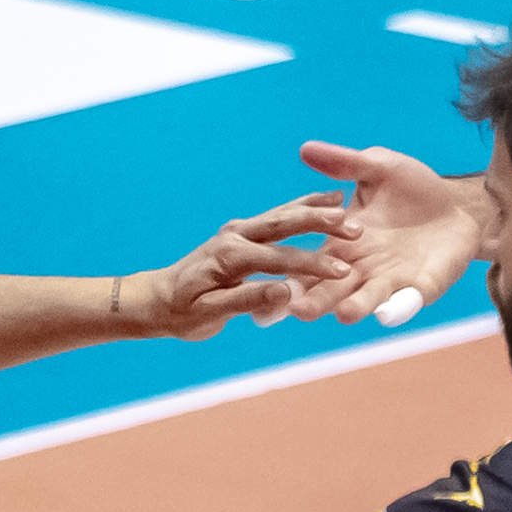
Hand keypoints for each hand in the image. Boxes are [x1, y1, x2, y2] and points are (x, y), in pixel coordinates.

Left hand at [125, 191, 356, 337]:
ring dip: (315, 208)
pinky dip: (303, 205)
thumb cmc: (183, 312)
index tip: (343, 272)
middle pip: (285, 224)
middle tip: (354, 227)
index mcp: (230, 256)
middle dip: (321, 224)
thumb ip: (249, 300)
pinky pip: (278, 215)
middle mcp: (235, 235)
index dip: (313, 265)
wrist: (158, 299)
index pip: (280, 259)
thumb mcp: (211, 314)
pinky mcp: (243, 232)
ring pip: (283, 213)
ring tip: (346, 202)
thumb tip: (287, 293)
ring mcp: (239, 230)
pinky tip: (326, 198)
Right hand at [296, 140, 492, 325]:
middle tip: (297, 310)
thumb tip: (307, 149)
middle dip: (316, 300)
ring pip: (366, 299)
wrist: (459, 205)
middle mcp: (360, 267)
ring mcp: (389, 281)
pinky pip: (405, 303)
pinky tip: (387, 315)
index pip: (311, 259)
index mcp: (342, 241)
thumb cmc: (413, 188)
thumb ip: (347, 164)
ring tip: (343, 314)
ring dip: (355, 307)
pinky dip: (396, 309)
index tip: (273, 282)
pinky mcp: (419, 289)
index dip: (294, 271)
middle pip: (332, 288)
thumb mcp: (379, 169)